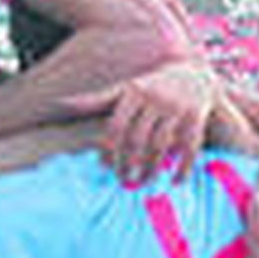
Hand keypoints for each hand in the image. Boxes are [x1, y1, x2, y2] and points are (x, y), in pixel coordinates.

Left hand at [64, 62, 217, 185]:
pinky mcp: (196, 115)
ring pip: (160, 145)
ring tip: (144, 184)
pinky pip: (189, 146)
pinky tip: (174, 182)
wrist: (196, 73)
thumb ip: (97, 99)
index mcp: (134, 91)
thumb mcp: (125, 89)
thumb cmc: (152, 86)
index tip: (106, 167)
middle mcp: (156, 96)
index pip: (116, 126)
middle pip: (137, 139)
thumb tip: (62, 103)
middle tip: (124, 182)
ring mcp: (177, 106)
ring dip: (151, 169)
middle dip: (129, 164)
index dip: (109, 149)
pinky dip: (182, 167)